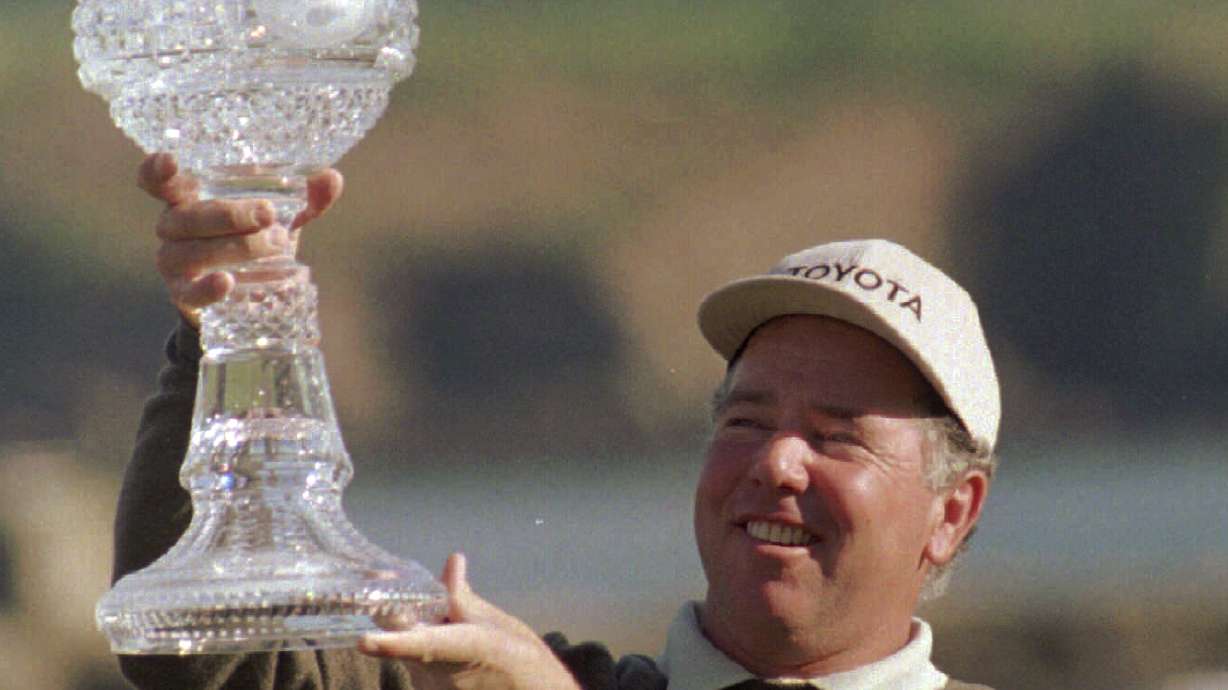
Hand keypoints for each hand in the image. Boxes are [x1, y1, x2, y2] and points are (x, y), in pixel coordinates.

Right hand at [138, 153, 343, 325]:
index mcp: (187, 197)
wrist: (248, 290)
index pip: (156, 180)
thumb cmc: (256, 237)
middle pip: (187, 216)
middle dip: (230, 214)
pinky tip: (228, 282)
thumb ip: (306, 197)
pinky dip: (209, 288)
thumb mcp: (282, 215)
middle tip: (270, 214)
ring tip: (277, 245)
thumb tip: (331, 178)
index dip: (157, 170)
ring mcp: (173, 261)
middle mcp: (172, 226)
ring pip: (193, 251)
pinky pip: (190, 292)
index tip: (172, 162)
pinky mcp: (183, 294)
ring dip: (237, 247)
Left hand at [359, 554, 581, 689]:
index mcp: (460, 650)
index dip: (389, 644)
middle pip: (404, 638)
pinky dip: (423, 649)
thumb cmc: (522, 661)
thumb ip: (464, 597)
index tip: (364, 639)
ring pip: (408, 651)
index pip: (418, 646)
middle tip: (394, 581)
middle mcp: (439, 676)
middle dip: (401, 611)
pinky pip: (417, 664)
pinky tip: (449, 644)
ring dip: (416, 630)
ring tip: (445, 622)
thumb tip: (452, 562)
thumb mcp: (496, 624)